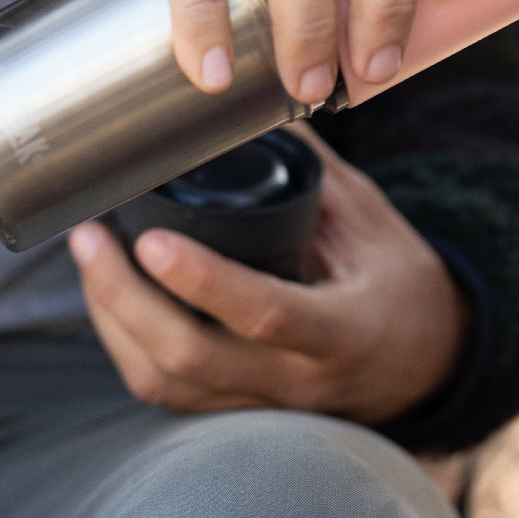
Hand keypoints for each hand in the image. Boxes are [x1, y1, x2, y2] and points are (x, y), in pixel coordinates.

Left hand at [67, 126, 467, 426]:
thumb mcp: (372, 221)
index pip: (266, 314)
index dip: (203, 282)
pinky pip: (169, 392)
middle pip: (192, 360)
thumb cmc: (399, 283)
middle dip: (124, 300)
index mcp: (343, 330)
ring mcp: (265, 404)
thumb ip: (314, 172)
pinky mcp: (240, 411)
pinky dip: (128, 345)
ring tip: (90, 258)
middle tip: (90, 238)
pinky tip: (110, 299)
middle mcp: (300, 379)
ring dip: (113, 323)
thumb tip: (252, 106)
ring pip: (168, 384)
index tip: (149, 237)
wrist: (428, 364)